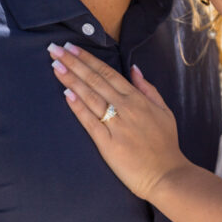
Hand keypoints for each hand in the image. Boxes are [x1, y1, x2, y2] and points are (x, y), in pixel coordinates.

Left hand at [47, 42, 188, 200]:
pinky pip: (89, 122)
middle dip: (73, 63)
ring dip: (71, 80)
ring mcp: (115, 125)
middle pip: (94, 80)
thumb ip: (147, 88)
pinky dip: (78, 107)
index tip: (71, 47)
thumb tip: (133, 68)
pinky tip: (65, 94)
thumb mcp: (163, 110)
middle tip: (54, 49)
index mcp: (137, 98)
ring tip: (55, 66)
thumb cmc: (165, 144)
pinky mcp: (107, 144)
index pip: (107, 73)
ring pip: (90, 97)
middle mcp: (125, 108)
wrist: (167, 175)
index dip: (88, 59)